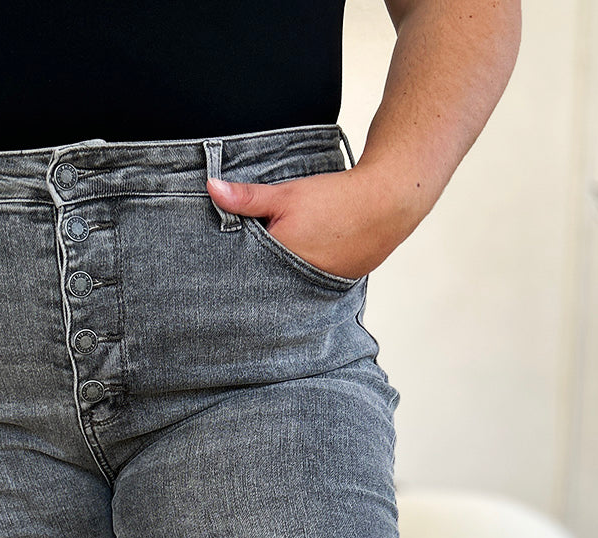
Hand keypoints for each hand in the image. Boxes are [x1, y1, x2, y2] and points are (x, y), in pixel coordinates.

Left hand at [206, 165, 413, 280]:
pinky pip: (305, 288)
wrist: (387, 203)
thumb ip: (247, 197)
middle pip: (263, 283)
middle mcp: (295, 284)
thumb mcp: (286, 194)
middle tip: (234, 275)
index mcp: (277, 263)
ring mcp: (315, 290)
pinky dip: (298, 279)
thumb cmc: (335, 199)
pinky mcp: (332, 288)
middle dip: (252, 276)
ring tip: (269, 272)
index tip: (216, 266)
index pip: (242, 272)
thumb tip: (210, 187)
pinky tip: (296, 270)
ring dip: (277, 280)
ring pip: (284, 287)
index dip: (231, 266)